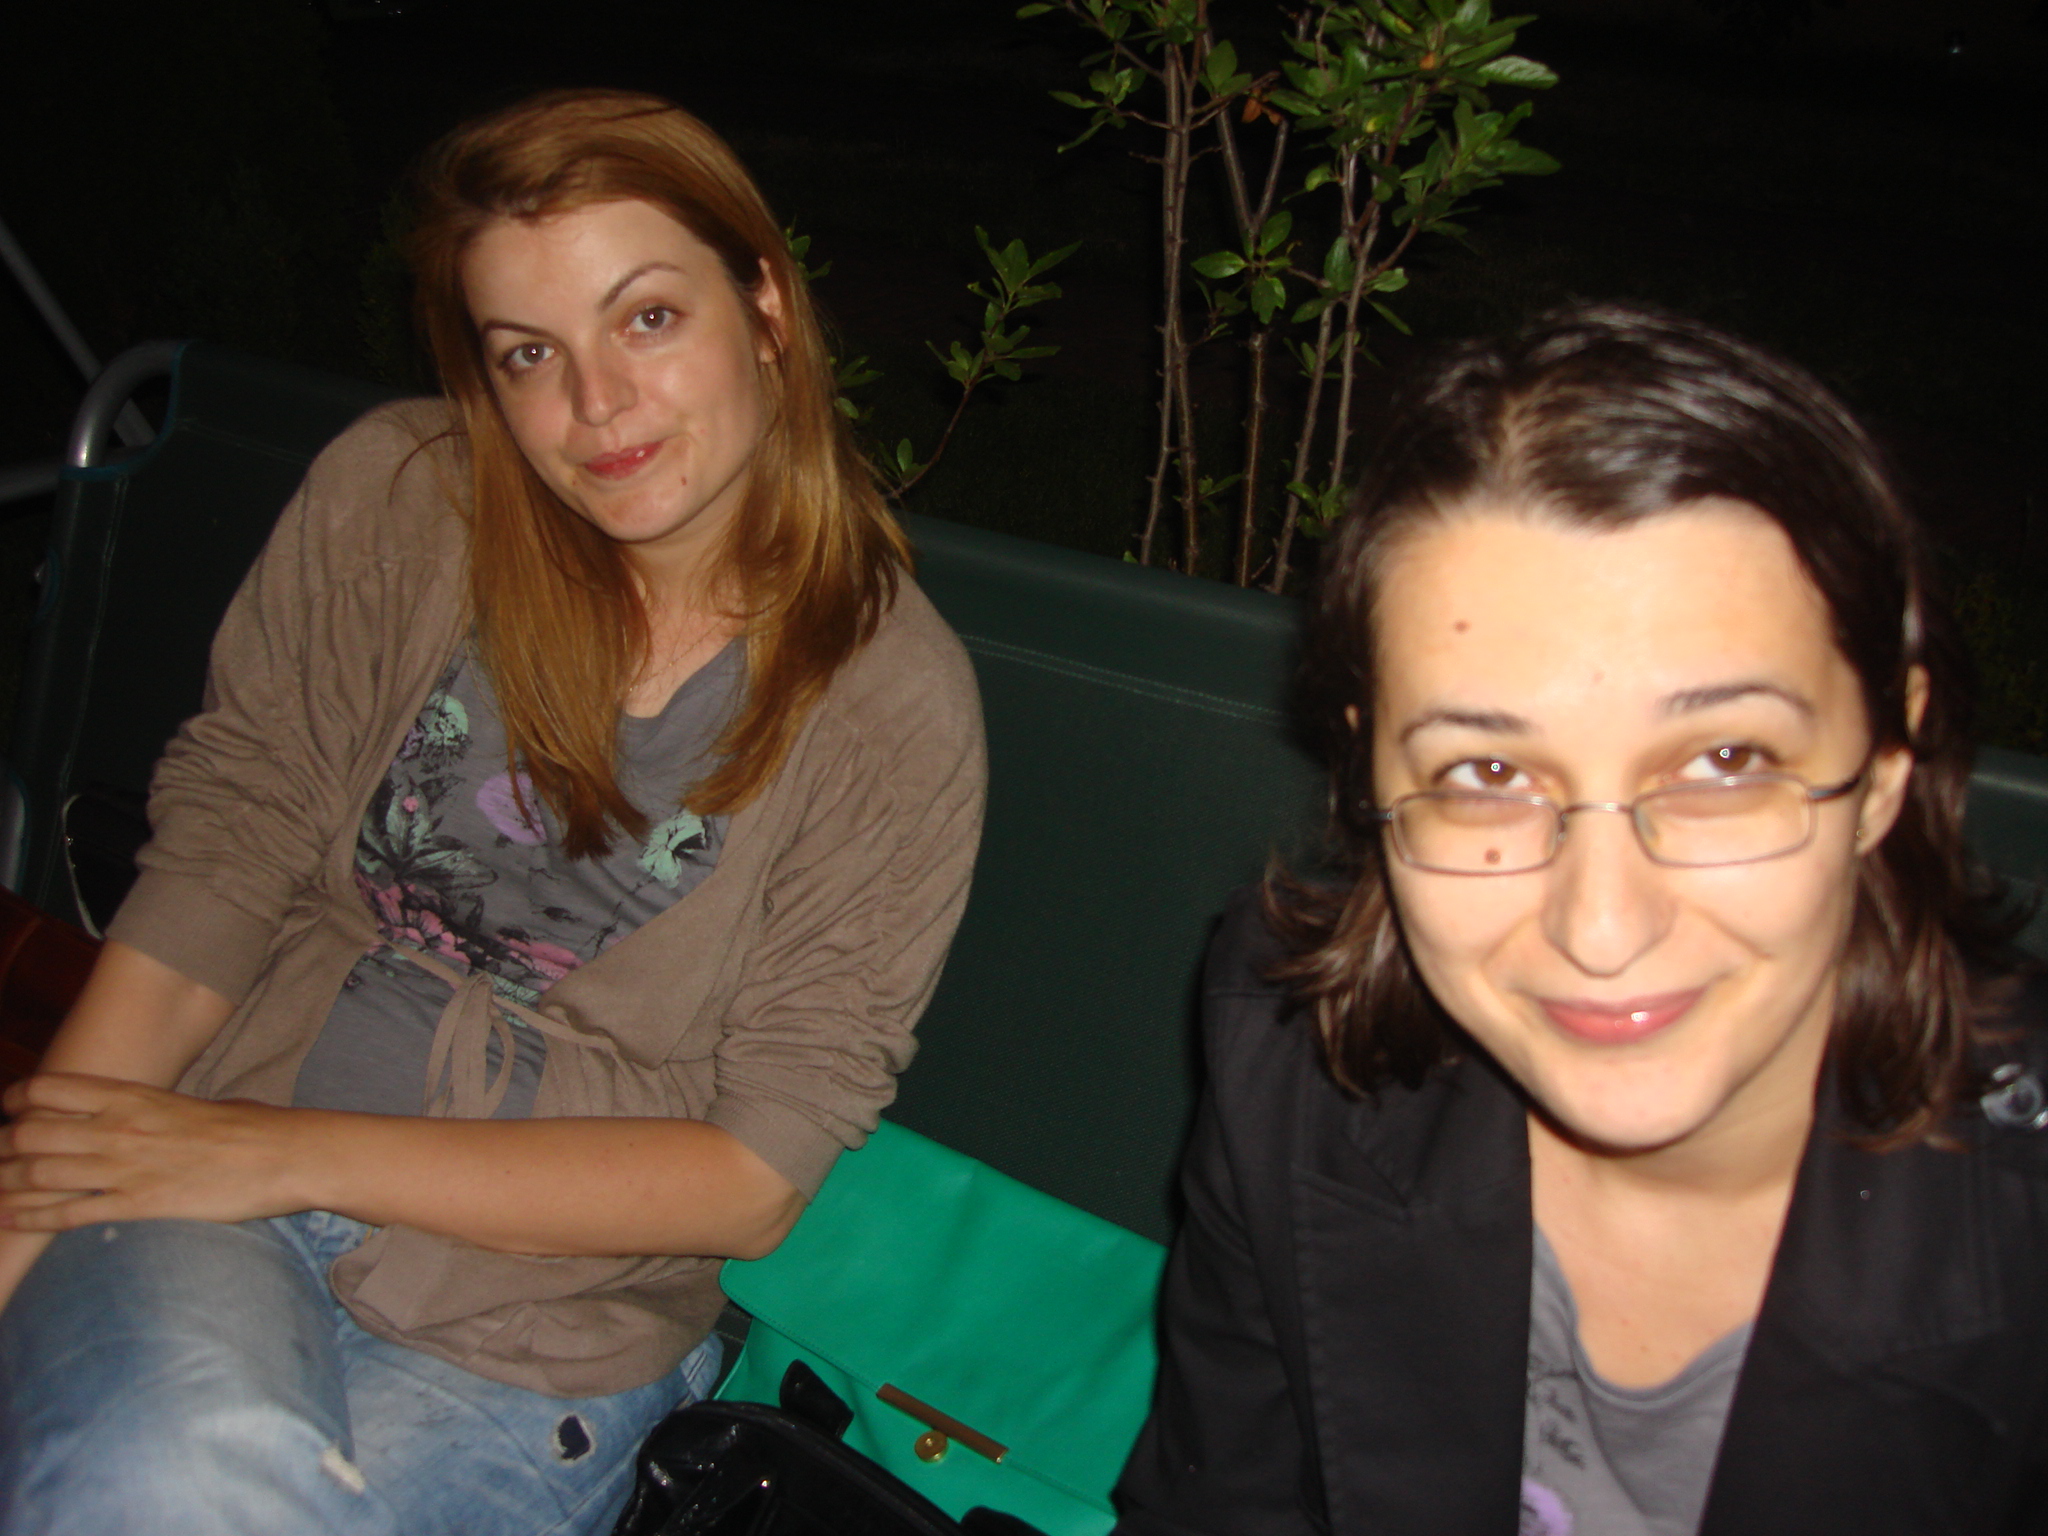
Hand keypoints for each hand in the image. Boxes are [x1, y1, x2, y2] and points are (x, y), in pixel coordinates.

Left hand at [0, 1073, 309, 1230]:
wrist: (284, 1155)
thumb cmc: (251, 1128)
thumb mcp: (196, 1104)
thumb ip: (157, 1110)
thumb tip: (148, 1117)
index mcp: (134, 1096)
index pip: (51, 1088)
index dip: (17, 1099)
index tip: (8, 1109)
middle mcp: (118, 1127)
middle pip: (31, 1133)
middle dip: (1, 1148)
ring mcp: (125, 1167)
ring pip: (39, 1174)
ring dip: (5, 1185)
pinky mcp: (137, 1205)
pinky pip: (68, 1213)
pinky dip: (30, 1219)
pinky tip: (10, 1221)